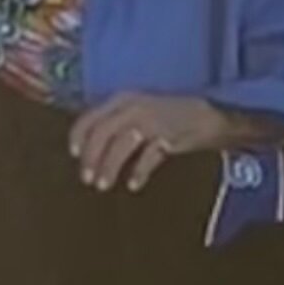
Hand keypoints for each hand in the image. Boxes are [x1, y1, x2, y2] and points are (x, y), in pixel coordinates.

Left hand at [68, 93, 237, 192]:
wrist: (210, 116)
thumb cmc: (168, 116)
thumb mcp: (138, 111)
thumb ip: (115, 124)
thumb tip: (90, 148)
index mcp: (123, 98)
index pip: (90, 116)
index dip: (78, 136)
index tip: (73, 154)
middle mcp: (134, 107)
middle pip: (102, 133)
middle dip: (91, 157)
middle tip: (87, 178)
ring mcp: (152, 121)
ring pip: (121, 145)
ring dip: (109, 167)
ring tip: (103, 185)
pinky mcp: (169, 136)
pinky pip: (148, 157)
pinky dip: (139, 172)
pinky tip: (133, 184)